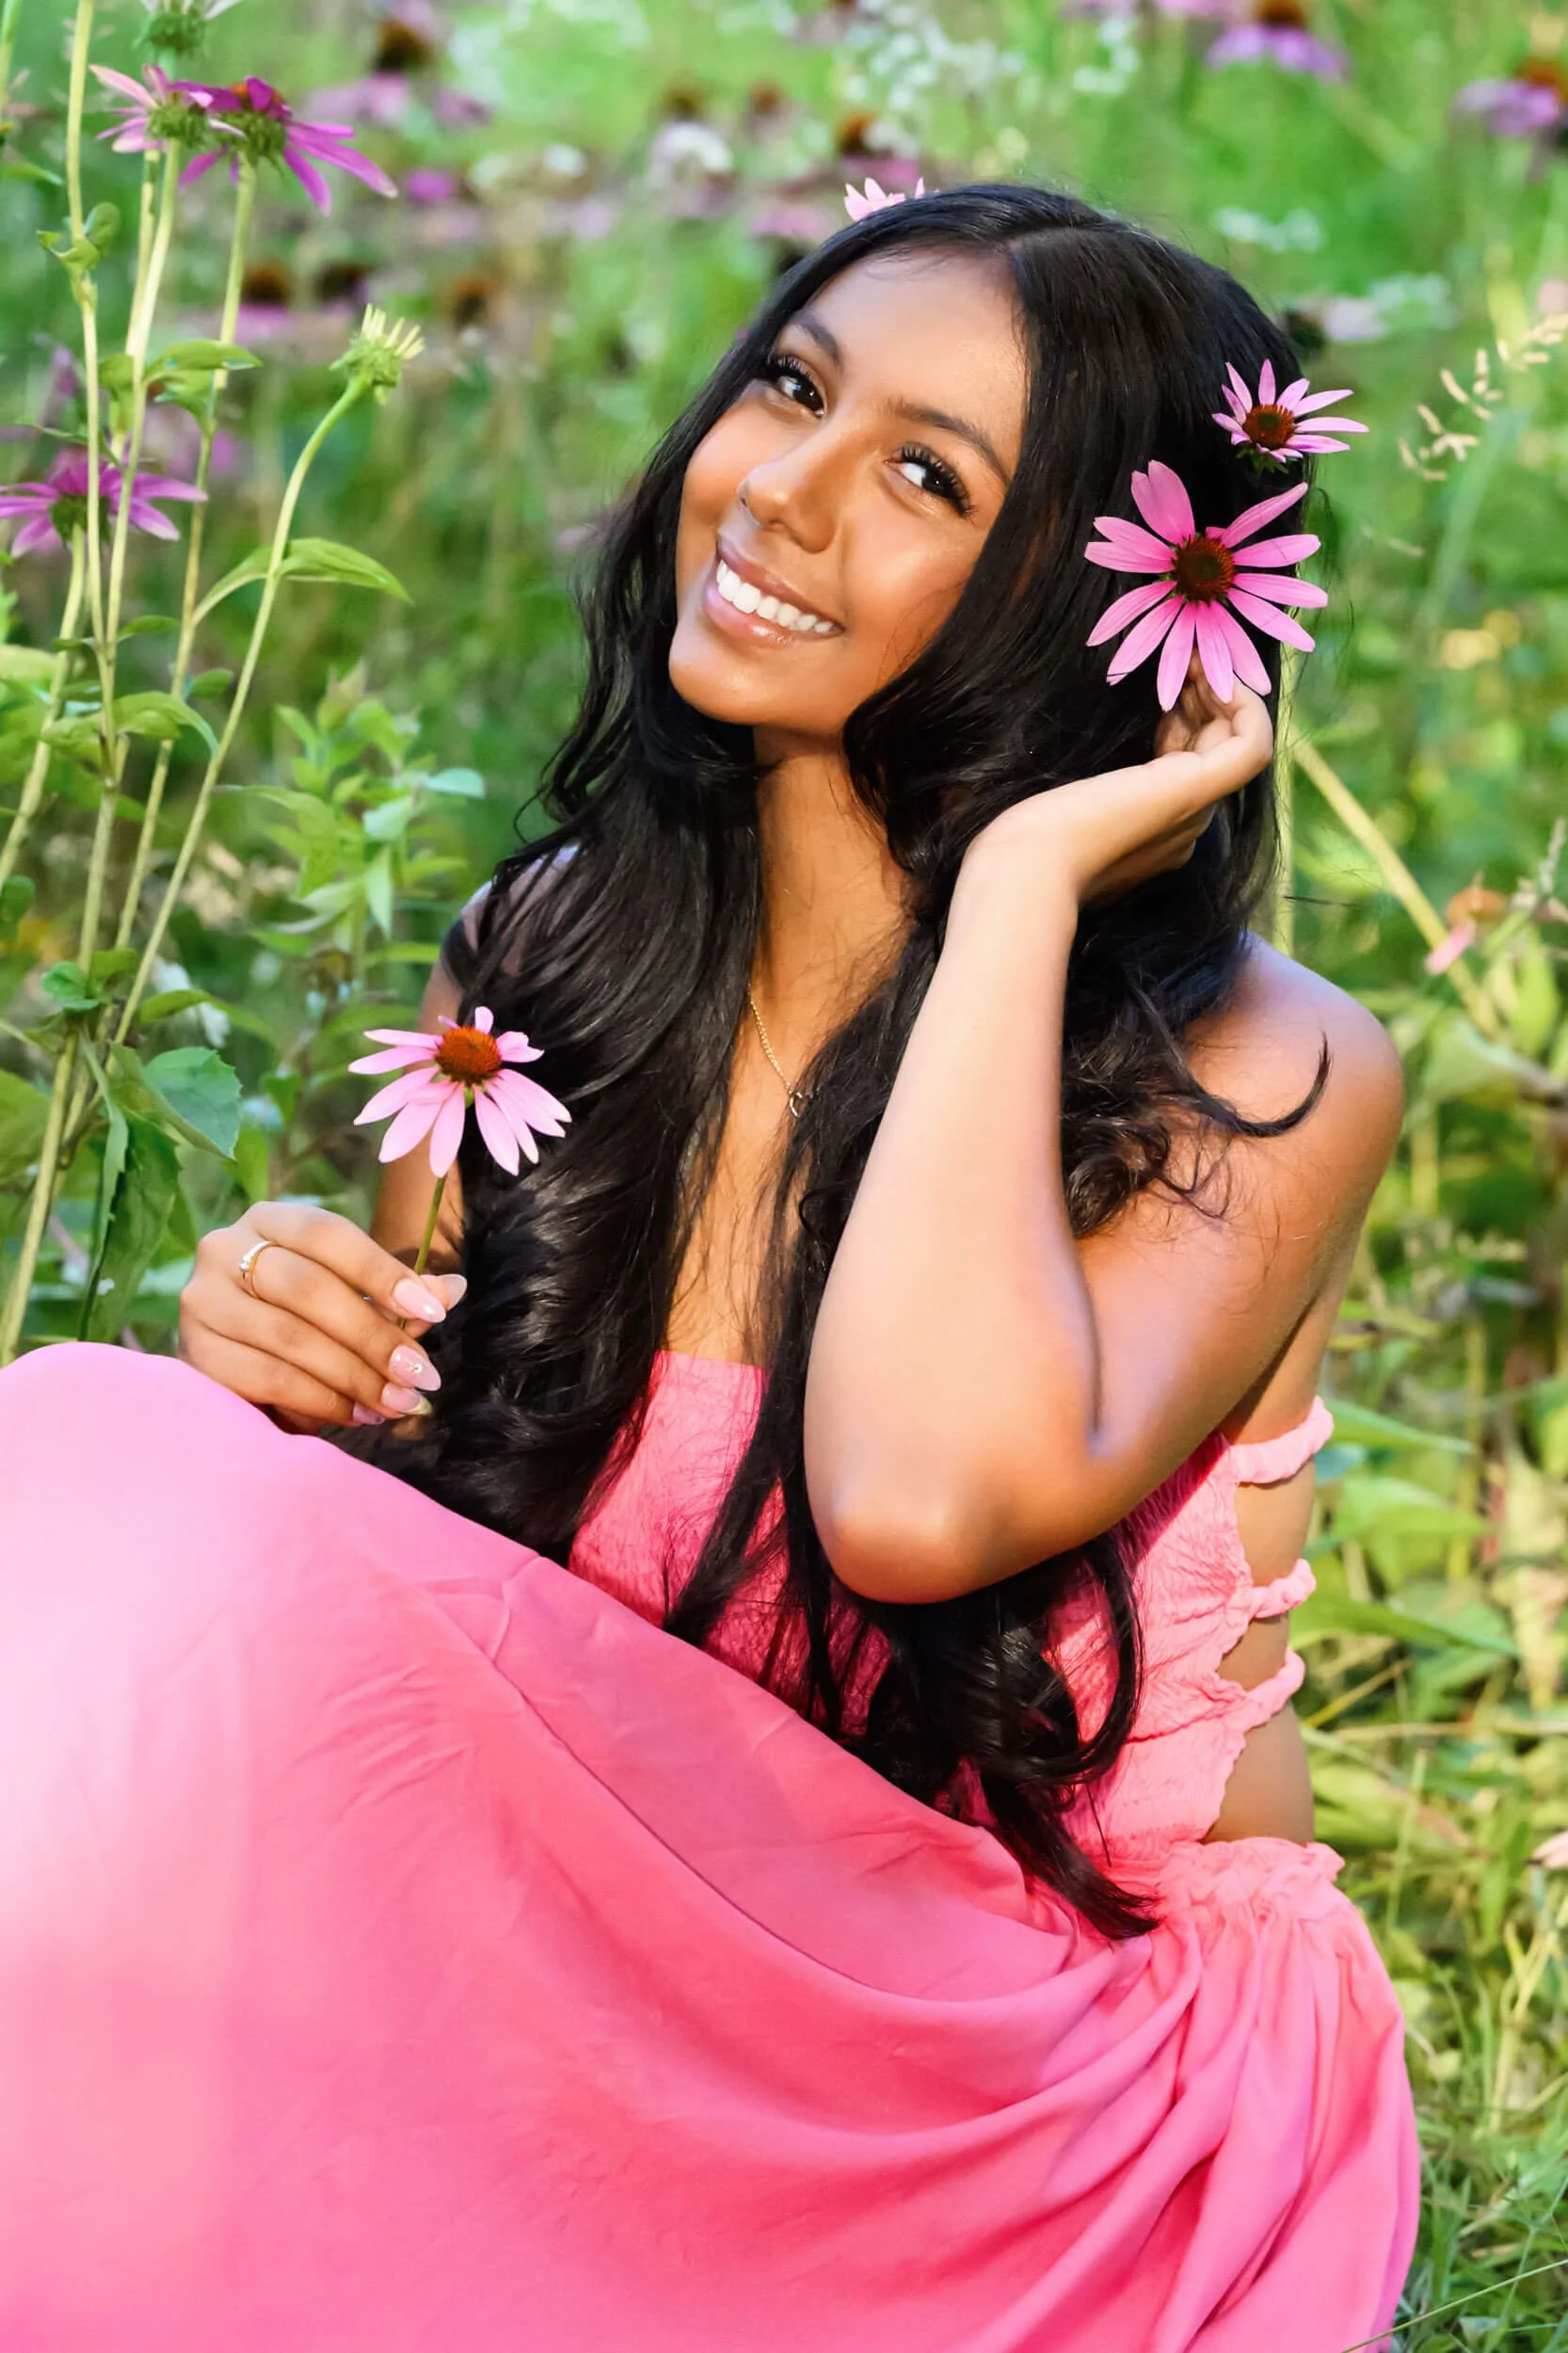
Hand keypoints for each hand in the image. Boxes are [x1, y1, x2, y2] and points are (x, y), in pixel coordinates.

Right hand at [178, 1201, 465, 1433]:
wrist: (234, 1359)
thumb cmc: (303, 1318)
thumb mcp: (352, 1297)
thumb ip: (397, 1293)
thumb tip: (453, 1288)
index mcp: (270, 1220)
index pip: (328, 1234)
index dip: (383, 1272)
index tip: (433, 1313)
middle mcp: (224, 1249)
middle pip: (307, 1288)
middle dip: (373, 1336)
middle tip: (421, 1375)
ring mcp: (202, 1302)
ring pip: (288, 1338)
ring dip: (353, 1377)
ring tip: (397, 1402)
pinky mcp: (194, 1355)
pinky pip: (265, 1378)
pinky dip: (319, 1400)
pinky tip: (356, 1413)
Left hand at [961, 661, 1274, 909]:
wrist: (1024, 870)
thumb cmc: (1023, 837)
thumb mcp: (1061, 793)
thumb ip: (1089, 773)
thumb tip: (1101, 725)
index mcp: (1148, 831)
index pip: (1184, 762)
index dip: (1178, 715)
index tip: (1154, 681)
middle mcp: (1181, 826)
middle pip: (1212, 748)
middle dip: (1202, 696)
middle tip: (1180, 655)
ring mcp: (1192, 812)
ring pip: (1234, 744)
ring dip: (1221, 692)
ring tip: (1190, 656)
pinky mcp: (1196, 793)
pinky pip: (1251, 746)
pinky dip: (1245, 706)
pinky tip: (1210, 674)